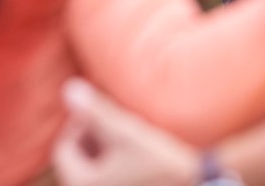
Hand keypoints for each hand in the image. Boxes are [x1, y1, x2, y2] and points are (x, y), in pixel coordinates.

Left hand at [53, 78, 199, 185]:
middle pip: (78, 162)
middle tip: (117, 122)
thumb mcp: (125, 132)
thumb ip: (95, 111)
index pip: (64, 149)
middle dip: (93, 138)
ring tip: (129, 136)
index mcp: (82, 184)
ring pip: (94, 171)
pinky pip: (110, 180)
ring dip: (105, 152)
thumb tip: (68, 89)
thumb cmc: (160, 162)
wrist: (199, 184)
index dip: (81, 124)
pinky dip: (116, 166)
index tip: (105, 111)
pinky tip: (138, 155)